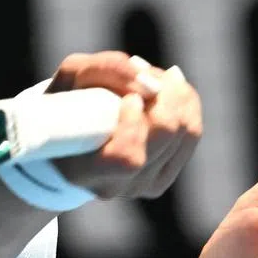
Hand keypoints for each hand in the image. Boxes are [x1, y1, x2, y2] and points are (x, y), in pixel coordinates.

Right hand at [46, 52, 203, 198]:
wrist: (67, 135)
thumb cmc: (66, 100)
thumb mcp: (72, 77)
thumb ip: (106, 70)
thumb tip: (151, 81)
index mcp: (80, 170)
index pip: (126, 157)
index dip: (135, 124)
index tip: (129, 98)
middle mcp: (113, 186)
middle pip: (165, 138)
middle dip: (166, 96)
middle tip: (148, 74)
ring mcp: (141, 187)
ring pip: (185, 132)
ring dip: (176, 94)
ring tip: (153, 79)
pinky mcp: (162, 178)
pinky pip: (191, 134)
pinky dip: (185, 104)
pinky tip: (167, 90)